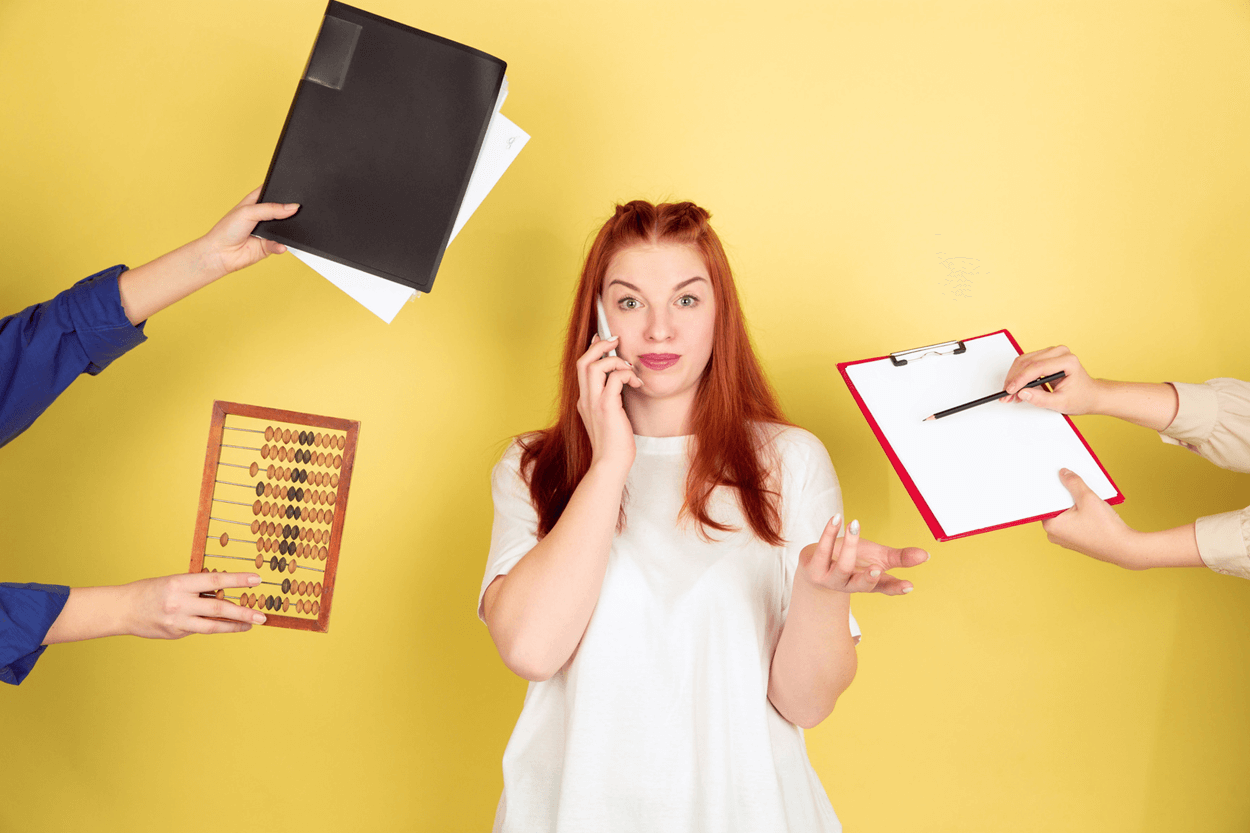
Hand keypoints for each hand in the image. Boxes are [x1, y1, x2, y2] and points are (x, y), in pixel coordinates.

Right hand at [123, 571, 265, 638]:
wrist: (122, 610)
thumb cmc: (151, 591)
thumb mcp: (175, 581)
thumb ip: (197, 588)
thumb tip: (224, 594)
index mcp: (179, 584)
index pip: (215, 580)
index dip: (238, 580)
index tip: (257, 580)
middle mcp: (179, 603)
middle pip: (218, 608)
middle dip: (243, 613)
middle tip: (262, 616)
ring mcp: (177, 622)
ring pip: (212, 626)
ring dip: (234, 626)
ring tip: (250, 624)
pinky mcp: (175, 634)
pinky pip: (199, 629)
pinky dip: (212, 626)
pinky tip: (222, 624)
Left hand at [199, 187, 299, 277]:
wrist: (220, 254)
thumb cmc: (226, 230)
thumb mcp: (248, 212)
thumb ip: (270, 209)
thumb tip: (291, 207)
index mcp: (255, 202)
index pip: (271, 192)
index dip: (282, 191)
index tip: (293, 193)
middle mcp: (262, 216)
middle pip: (281, 210)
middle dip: (288, 211)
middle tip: (293, 212)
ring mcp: (266, 232)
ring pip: (283, 228)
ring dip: (286, 230)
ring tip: (285, 230)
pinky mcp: (269, 246)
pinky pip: (280, 245)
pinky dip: (281, 245)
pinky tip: (280, 245)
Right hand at [576, 334, 641, 469]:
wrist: (610, 464)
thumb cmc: (614, 444)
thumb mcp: (610, 417)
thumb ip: (611, 400)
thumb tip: (621, 383)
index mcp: (585, 400)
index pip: (582, 367)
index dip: (592, 349)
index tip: (603, 339)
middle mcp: (585, 399)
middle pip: (583, 361)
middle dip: (600, 346)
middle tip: (616, 341)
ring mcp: (593, 403)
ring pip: (594, 366)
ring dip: (615, 360)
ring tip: (630, 368)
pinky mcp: (606, 408)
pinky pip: (615, 379)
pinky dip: (627, 374)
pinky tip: (638, 383)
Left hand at [799, 515, 928, 594]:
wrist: (817, 566)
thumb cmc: (852, 561)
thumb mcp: (878, 558)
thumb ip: (900, 558)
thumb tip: (926, 555)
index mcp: (868, 584)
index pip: (884, 588)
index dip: (896, 588)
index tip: (909, 586)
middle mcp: (849, 585)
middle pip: (860, 584)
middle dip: (868, 578)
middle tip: (877, 568)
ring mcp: (830, 578)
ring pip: (842, 567)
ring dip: (849, 546)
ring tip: (855, 524)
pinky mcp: (814, 567)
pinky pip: (822, 549)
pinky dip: (829, 532)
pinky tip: (836, 518)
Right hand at [1001, 345, 1100, 413]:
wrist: (1090, 395)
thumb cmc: (1081, 397)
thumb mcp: (1061, 403)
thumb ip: (1041, 399)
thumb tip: (1023, 393)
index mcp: (1067, 361)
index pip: (1037, 367)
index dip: (1020, 379)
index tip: (1010, 390)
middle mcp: (1060, 353)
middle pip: (1028, 362)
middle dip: (1014, 379)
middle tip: (1007, 394)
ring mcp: (1052, 353)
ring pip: (1024, 360)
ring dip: (1014, 376)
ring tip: (1011, 392)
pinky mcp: (1046, 356)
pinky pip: (1027, 362)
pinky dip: (1019, 374)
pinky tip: (1017, 386)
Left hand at [1041, 468, 1142, 566]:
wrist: (1125, 549)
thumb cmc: (1105, 528)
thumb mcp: (1087, 498)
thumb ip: (1074, 483)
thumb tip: (1063, 473)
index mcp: (1051, 526)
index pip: (1044, 502)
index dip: (1050, 488)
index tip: (1053, 477)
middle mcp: (1054, 535)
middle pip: (1056, 507)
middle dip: (1064, 495)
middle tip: (1071, 480)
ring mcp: (1066, 539)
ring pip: (1067, 514)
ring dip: (1074, 503)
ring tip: (1084, 494)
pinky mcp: (1077, 541)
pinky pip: (1074, 522)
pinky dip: (1080, 513)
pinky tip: (1091, 506)